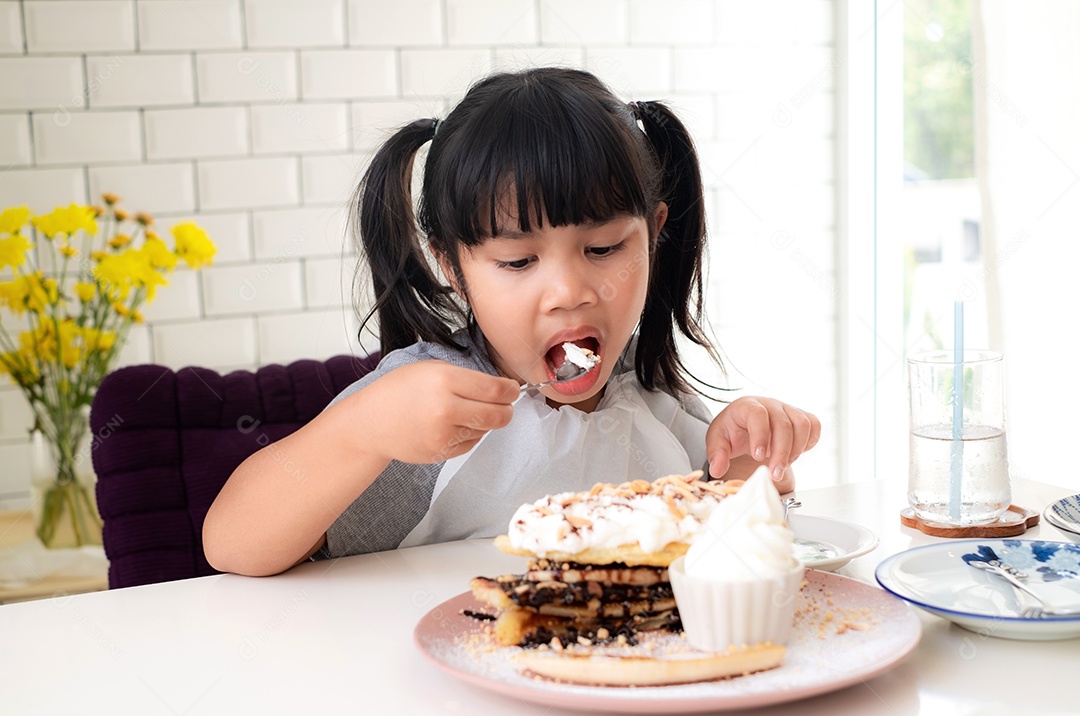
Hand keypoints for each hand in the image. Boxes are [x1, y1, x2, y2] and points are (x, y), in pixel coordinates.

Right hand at [345, 361, 519, 464]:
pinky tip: (452, 425)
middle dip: (507, 410)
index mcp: (445, 381)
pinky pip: (471, 444)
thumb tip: (502, 389)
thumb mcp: (431, 369)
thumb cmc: (400, 390)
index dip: (511, 390)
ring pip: (485, 430)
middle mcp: (445, 409)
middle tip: (506, 404)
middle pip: (498, 415)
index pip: (495, 390)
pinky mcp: (441, 453)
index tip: (513, 389)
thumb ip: (466, 376)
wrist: (370, 422)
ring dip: (484, 421)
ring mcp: (443, 435)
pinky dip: (469, 434)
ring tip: (464, 411)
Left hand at [704, 397, 820, 487]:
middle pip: (783, 424)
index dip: (760, 435)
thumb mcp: (717, 441)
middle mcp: (769, 404)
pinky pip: (813, 425)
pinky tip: (796, 454)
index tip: (757, 457)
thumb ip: (716, 455)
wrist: (743, 424)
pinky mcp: (799, 416)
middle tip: (774, 474)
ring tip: (783, 466)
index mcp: (746, 406)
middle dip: (781, 453)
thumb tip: (717, 469)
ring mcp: (786, 409)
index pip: (757, 414)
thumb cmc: (732, 431)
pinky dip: (809, 442)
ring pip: (802, 425)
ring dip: (796, 450)